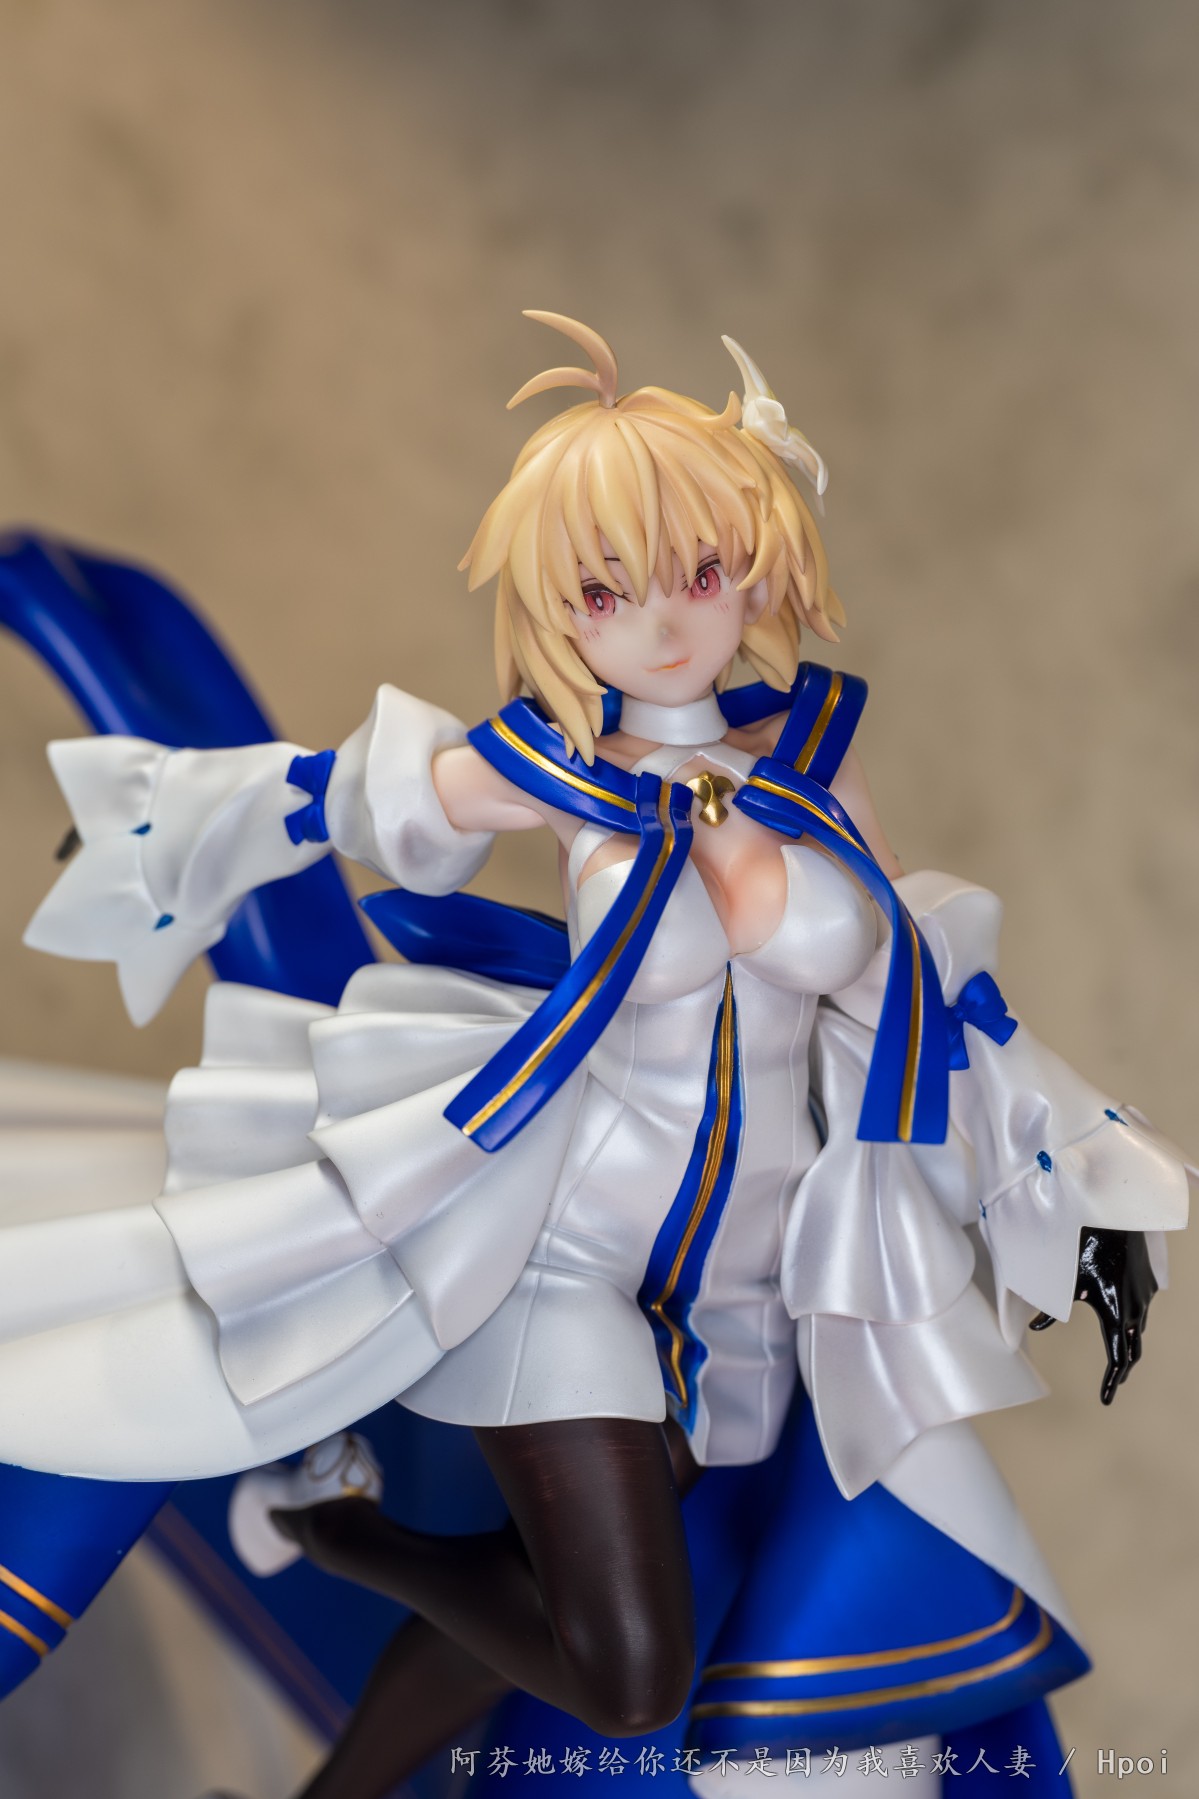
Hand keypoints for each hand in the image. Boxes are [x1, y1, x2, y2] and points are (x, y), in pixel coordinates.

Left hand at [1029, 1227, 1157, 1404]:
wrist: (1114, 1219)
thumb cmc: (1084, 1249)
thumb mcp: (1065, 1283)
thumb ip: (1050, 1310)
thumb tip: (1033, 1329)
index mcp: (1116, 1315)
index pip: (1117, 1360)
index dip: (1111, 1382)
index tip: (1105, 1399)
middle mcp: (1136, 1310)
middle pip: (1132, 1352)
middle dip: (1122, 1370)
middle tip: (1113, 1384)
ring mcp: (1146, 1297)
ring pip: (1139, 1330)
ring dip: (1128, 1346)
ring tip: (1118, 1359)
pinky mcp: (1149, 1284)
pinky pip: (1142, 1309)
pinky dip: (1132, 1321)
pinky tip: (1124, 1321)